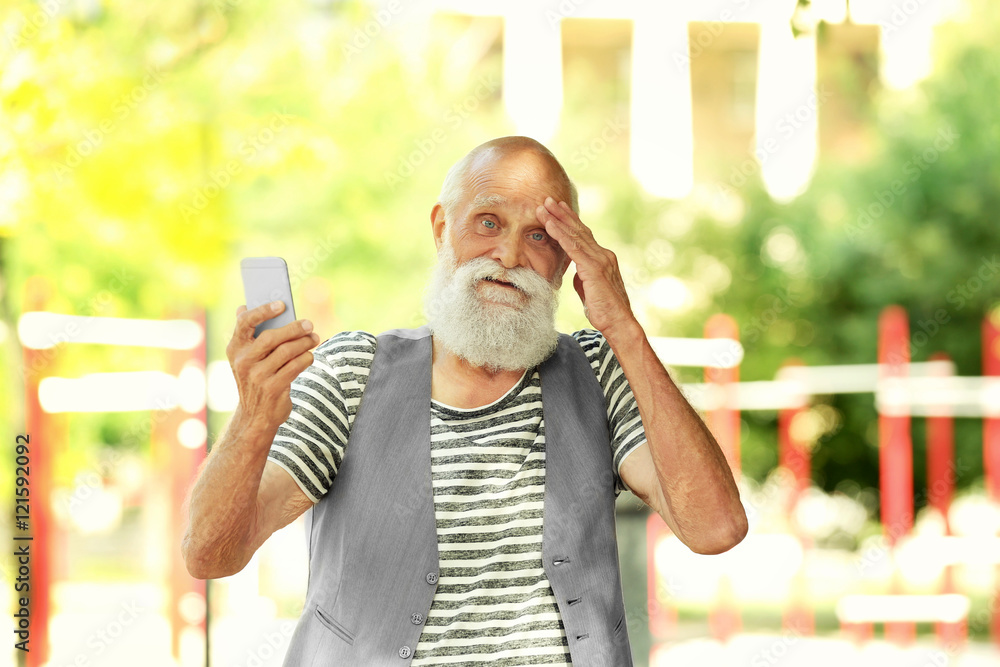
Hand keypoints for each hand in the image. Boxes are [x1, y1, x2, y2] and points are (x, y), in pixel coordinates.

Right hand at [225, 301, 319, 432]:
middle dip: (294, 328)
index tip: (282, 304)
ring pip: (287, 351)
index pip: (245, 322)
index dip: (263, 310)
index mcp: (235, 348)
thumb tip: (243, 306)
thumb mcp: (247, 358)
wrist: (255, 417)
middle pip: (272, 337)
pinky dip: (306, 359)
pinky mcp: (272, 388)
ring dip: (305, 343)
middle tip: (309, 324)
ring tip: (314, 338)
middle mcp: (243, 361)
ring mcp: (257, 376)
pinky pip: (295, 367)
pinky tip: (309, 356)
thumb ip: (249, 335)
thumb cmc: (255, 379)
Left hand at [536, 197, 638, 338]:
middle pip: (579, 230)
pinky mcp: (594, 269)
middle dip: (562, 214)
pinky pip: (573, 248)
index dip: (570, 222)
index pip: (584, 236)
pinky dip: (560, 234)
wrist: (618, 322)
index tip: (558, 210)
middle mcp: (603, 255)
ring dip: (557, 220)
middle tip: (548, 200)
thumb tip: (576, 271)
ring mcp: (600, 260)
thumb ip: (583, 276)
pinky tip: (550, 225)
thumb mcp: (590, 288)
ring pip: (575, 235)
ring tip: (543, 207)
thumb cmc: (604, 310)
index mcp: (602, 258)